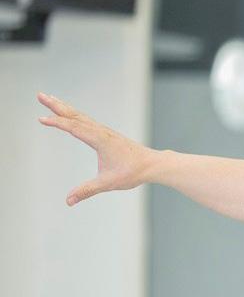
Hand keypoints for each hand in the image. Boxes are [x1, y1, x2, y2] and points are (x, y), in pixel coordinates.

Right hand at [37, 92, 156, 205]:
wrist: (152, 164)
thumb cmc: (132, 172)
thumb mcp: (108, 183)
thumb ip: (87, 190)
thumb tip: (68, 201)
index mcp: (100, 140)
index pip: (74, 127)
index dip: (57, 123)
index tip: (41, 118)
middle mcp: (101, 132)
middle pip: (74, 115)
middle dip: (56, 105)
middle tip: (39, 95)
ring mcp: (104, 131)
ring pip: (80, 116)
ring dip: (63, 107)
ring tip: (49, 99)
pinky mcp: (107, 134)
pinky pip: (86, 120)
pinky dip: (74, 115)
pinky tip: (70, 114)